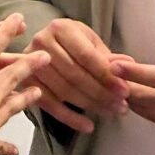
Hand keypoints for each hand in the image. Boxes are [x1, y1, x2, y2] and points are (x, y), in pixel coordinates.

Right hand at [0, 16, 44, 154]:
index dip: (4, 33)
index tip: (18, 21)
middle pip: (12, 75)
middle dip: (28, 63)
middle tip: (44, 55)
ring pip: (14, 103)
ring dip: (27, 96)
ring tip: (39, 92)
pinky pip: (1, 138)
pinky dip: (7, 142)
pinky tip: (14, 149)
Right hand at [26, 18, 128, 132]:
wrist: (45, 48)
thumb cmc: (73, 44)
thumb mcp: (91, 43)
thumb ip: (107, 57)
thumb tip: (128, 65)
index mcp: (60, 28)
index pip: (86, 55)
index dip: (106, 75)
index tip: (125, 91)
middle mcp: (42, 42)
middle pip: (74, 74)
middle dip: (101, 93)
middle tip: (121, 107)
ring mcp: (30, 63)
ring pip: (63, 90)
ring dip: (90, 105)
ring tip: (110, 113)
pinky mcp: (26, 82)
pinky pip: (49, 104)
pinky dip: (70, 117)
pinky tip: (87, 126)